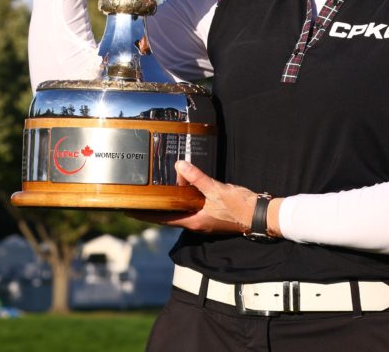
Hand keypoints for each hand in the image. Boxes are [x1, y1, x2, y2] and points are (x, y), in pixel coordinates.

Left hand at [128, 161, 281, 235]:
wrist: (259, 215)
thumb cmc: (239, 206)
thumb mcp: (217, 190)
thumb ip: (198, 178)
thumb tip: (180, 166)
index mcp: (193, 221)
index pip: (162, 218)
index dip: (145, 214)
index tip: (128, 209)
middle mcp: (195, 222)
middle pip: (168, 215)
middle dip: (154, 206)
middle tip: (138, 196)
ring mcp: (203, 219)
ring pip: (180, 210)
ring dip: (169, 201)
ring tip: (156, 190)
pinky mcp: (210, 213)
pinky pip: (190, 206)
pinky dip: (183, 197)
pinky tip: (181, 187)